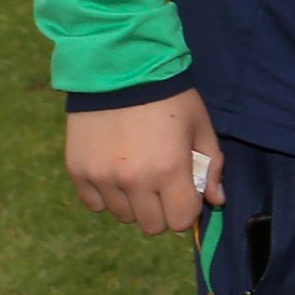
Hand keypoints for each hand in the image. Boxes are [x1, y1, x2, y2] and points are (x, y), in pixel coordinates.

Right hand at [65, 90, 223, 236]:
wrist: (120, 69)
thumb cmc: (169, 97)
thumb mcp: (200, 125)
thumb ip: (212, 165)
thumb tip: (216, 200)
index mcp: (170, 169)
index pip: (180, 220)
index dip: (186, 209)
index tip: (185, 193)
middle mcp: (134, 181)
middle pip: (151, 225)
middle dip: (162, 209)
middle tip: (162, 184)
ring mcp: (103, 178)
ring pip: (123, 216)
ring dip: (134, 202)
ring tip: (137, 172)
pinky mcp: (78, 173)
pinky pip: (94, 204)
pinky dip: (106, 195)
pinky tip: (114, 171)